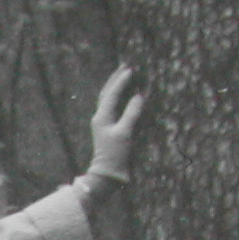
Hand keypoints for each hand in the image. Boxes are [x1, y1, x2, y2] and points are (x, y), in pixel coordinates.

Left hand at [88, 64, 145, 180]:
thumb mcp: (125, 133)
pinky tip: (123, 96)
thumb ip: (131, 113)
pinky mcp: (107, 129)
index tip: (131, 70)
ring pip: (108, 99)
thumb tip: (138, 96)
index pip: (112, 94)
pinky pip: (112, 107)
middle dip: (116, 79)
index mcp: (102, 116)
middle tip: (126, 65)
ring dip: (116, 86)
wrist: (107, 173)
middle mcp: (100, 117)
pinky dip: (118, 98)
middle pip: (107, 93)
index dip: (122, 81)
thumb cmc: (115, 154)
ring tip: (124, 75)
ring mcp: (103, 123)